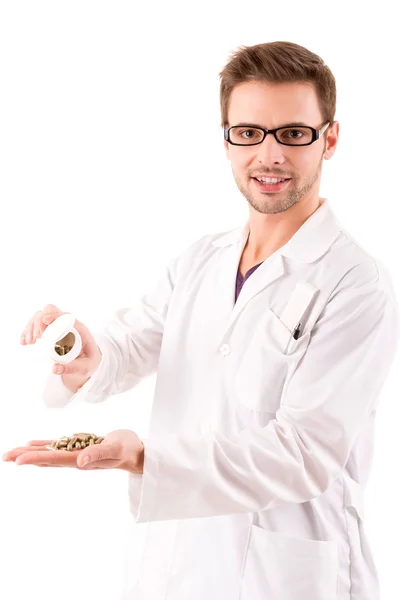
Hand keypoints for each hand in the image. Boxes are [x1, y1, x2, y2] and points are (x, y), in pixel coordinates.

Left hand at [2, 429, 143, 473]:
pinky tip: (33, 443)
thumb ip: (98, 454)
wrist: (136, 451)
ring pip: (49, 453)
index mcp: (82, 460)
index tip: (18, 460)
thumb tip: (80, 461)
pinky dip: (44, 445)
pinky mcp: (80, 446)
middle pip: (47, 458)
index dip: (36, 459)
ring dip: (31, 453)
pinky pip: (58, 446)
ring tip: (12, 453)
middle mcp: (75, 459)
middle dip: (26, 457)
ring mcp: (77, 453)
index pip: (54, 460)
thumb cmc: (128, 450)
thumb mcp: (115, 449)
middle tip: (6, 456)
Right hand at [20, 304, 101, 392]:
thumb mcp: (85, 368)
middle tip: (35, 339)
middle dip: (39, 321)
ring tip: (28, 343)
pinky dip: (28, 332)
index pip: (66, 316)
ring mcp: (57, 326)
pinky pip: (36, 326)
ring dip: (31, 326)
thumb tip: (54, 368)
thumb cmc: (89, 363)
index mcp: (80, 329)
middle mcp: (68, 324)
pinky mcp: (49, 331)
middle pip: (50, 311)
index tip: (44, 321)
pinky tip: (23, 342)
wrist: (87, 363)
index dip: (54, 315)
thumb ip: (72, 368)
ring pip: (40, 316)